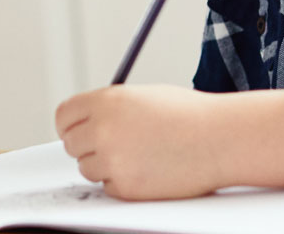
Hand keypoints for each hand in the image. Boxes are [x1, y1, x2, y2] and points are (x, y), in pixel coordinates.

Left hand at [55, 85, 283, 199]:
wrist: (220, 139)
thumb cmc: (187, 115)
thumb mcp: (140, 97)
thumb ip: (107, 108)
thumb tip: (80, 124)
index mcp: (105, 101)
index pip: (63, 116)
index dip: (70, 124)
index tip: (78, 130)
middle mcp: (103, 129)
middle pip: (71, 144)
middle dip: (88, 146)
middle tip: (113, 145)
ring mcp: (113, 160)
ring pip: (87, 168)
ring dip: (106, 165)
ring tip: (139, 155)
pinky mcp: (126, 187)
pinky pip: (109, 187)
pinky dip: (123, 183)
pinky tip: (149, 169)